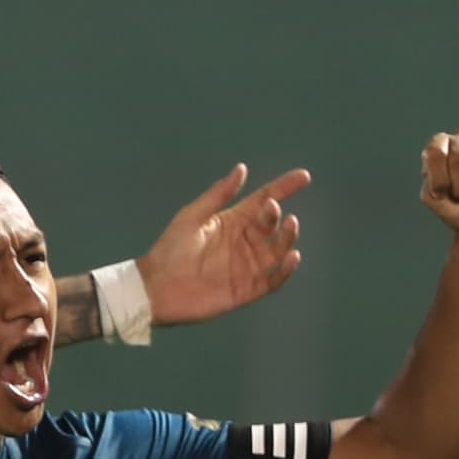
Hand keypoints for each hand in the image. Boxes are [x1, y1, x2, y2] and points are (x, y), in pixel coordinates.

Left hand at [135, 163, 310, 326]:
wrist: (155, 288)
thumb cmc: (169, 250)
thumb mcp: (193, 216)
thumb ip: (218, 194)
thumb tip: (242, 168)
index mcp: (232, 222)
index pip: (264, 201)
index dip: (284, 188)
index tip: (303, 176)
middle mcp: (243, 243)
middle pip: (271, 225)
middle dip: (276, 214)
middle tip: (271, 208)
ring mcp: (246, 267)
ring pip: (277, 250)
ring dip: (287, 238)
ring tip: (290, 224)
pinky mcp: (246, 290)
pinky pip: (272, 281)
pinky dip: (285, 271)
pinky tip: (292, 256)